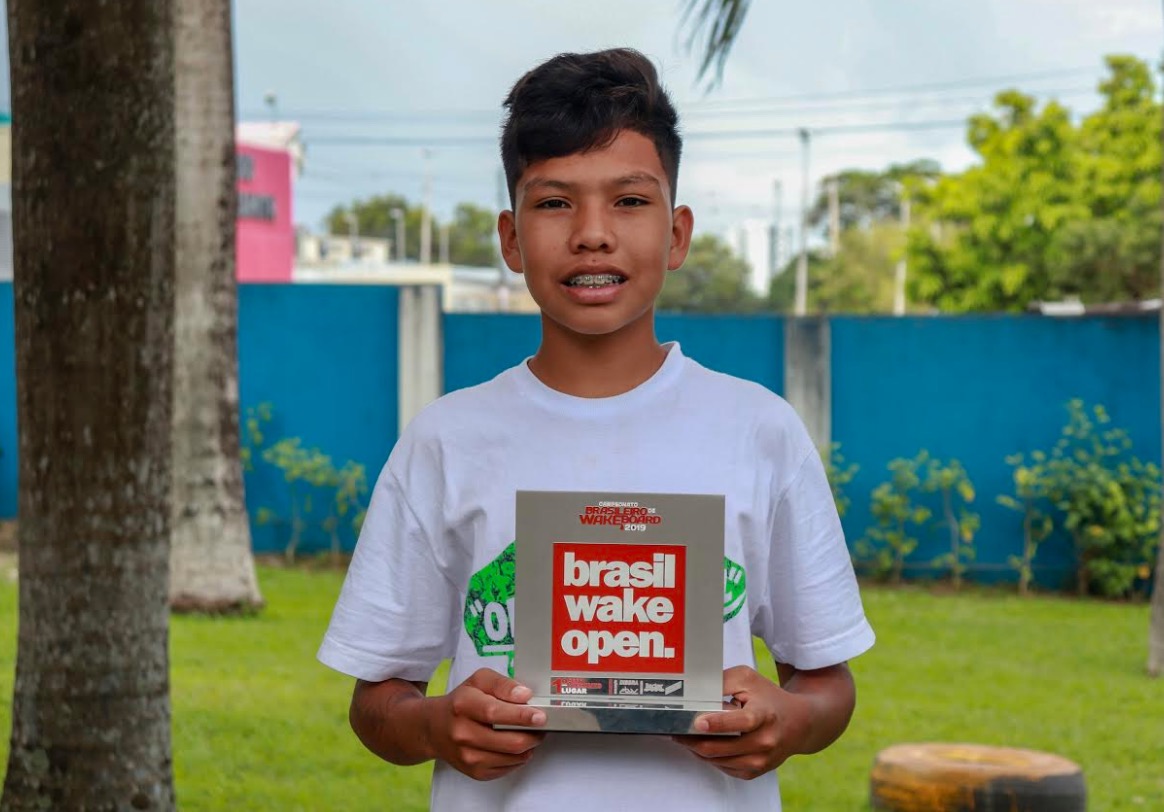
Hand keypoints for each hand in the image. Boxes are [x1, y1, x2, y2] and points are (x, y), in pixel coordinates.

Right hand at [427, 668, 546, 780]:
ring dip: (529, 746)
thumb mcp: (479, 681)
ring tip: (529, 733)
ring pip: (513, 757)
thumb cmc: (461, 702)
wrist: (434, 728)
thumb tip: (524, 695)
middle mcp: (462, 733)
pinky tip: (515, 744)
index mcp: (463, 705)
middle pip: (509, 741)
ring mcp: (468, 756)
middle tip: (541, 724)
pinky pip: (508, 768)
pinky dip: (518, 757)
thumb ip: (503, 684)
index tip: (540, 716)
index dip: (521, 716)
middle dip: (533, 734)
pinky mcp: (475, 772)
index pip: (495, 713)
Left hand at [672, 665, 810, 779]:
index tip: (698, 722)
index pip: (741, 722)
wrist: (797, 724)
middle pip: (721, 747)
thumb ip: (722, 682)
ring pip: (717, 760)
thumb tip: (696, 692)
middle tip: (675, 730)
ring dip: (697, 749)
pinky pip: (723, 768)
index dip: (719, 723)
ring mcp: (761, 760)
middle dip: (693, 740)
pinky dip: (709, 757)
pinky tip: (702, 744)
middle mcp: (765, 741)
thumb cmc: (768, 698)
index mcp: (765, 715)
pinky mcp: (755, 771)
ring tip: (684, 736)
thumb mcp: (747, 679)